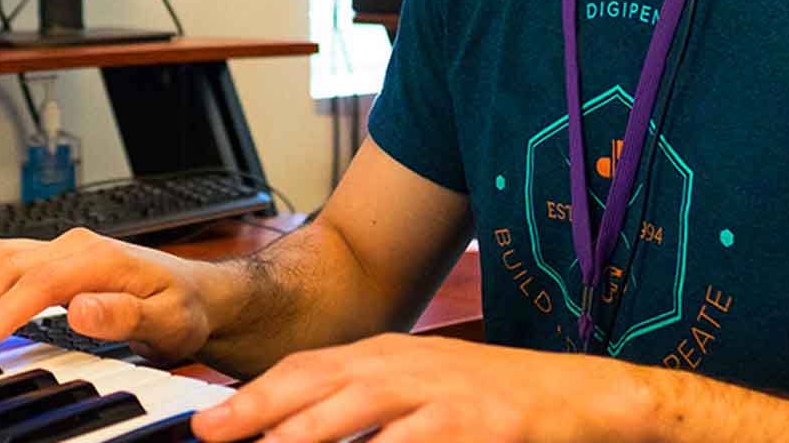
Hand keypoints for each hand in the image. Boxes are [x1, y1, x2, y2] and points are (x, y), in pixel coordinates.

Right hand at [0, 227, 222, 363]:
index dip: (0, 313)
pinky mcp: (53, 259)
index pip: (35, 283)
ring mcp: (60, 249)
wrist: (198, 294)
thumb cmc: (184, 309)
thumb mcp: (168, 320)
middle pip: (5, 270)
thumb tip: (80, 308)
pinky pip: (1, 258)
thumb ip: (124, 314)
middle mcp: (73, 246)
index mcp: (97, 258)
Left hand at [190, 333, 652, 442]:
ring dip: (313, 432)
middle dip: (262, 408)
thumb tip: (293, 428)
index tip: (209, 424)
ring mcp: (443, 393)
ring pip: (364, 408)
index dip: (256, 394)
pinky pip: (422, 442)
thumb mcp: (417, 387)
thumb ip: (360, 402)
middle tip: (215, 434)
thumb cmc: (489, 397)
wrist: (579, 395)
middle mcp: (406, 366)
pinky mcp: (480, 423)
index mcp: (385, 355)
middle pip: (321, 382)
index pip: (306, 368)